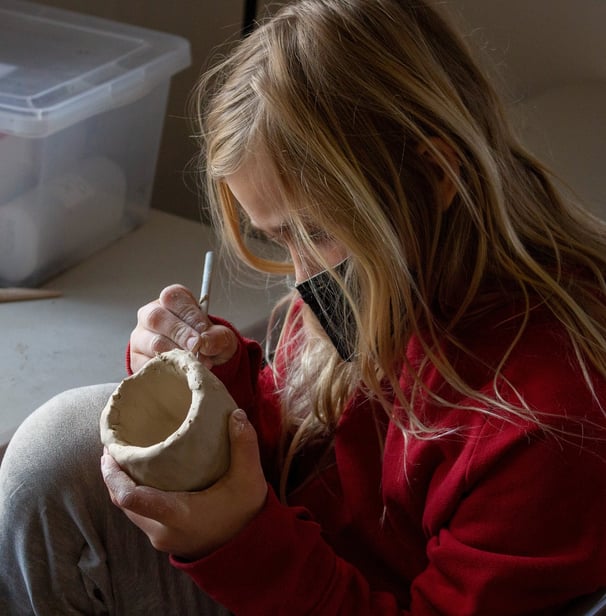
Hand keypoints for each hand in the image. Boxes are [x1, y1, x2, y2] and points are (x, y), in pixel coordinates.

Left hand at [101, 409, 267, 559]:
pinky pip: (139, 514)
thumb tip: (236, 414)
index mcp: (177, 515)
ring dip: (122, 485)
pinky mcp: (164, 538)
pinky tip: (142, 477)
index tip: (109, 451)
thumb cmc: (246, 518)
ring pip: (129, 509)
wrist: (248, 555)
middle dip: (113, 475)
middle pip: (123, 502)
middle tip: (115, 446)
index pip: (131, 498)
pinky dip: (134, 494)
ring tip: (124, 457)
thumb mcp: (250, 481)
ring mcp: (160, 537)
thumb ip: (245, 446)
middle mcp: (161, 530)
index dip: (113, 475)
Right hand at [129, 284, 237, 371]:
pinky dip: (164, 370)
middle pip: (156, 317)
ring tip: (193, 363)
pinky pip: (145, 364)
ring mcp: (141, 336)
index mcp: (172, 300)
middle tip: (196, 346)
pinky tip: (179, 373)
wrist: (200, 362)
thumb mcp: (221, 336)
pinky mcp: (136, 358)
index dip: (189, 314)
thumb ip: (219, 336)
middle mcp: (151, 314)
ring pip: (150, 342)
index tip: (203, 331)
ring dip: (174, 353)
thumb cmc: (207, 341)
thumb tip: (207, 343)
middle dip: (179, 333)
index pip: (173, 298)